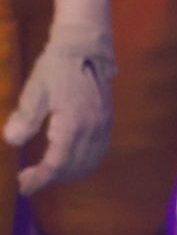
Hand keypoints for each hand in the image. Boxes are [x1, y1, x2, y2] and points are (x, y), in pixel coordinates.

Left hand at [5, 0, 113, 194]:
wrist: (85, 47)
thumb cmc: (55, 67)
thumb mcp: (35, 90)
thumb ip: (25, 117)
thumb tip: (12, 141)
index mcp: (73, 123)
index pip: (56, 163)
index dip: (38, 179)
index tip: (20, 186)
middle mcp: (92, 128)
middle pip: (73, 168)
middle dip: (51, 178)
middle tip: (28, 177)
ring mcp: (103, 125)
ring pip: (89, 163)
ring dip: (68, 173)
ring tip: (47, 172)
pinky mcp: (107, 121)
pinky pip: (99, 152)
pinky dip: (84, 164)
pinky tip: (69, 161)